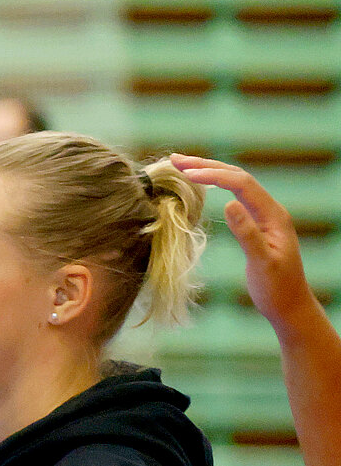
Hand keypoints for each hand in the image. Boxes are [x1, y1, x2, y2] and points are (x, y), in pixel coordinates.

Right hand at [171, 154, 322, 330]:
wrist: (290, 305)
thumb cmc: (277, 288)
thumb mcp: (261, 263)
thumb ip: (247, 233)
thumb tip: (228, 205)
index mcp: (273, 215)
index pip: (242, 184)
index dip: (213, 176)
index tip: (185, 174)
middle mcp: (269, 210)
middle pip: (237, 177)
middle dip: (207, 166)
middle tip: (175, 160)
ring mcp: (262, 217)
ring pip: (235, 185)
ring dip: (210, 173)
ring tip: (182, 167)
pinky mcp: (255, 225)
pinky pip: (234, 197)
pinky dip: (215, 187)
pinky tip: (201, 187)